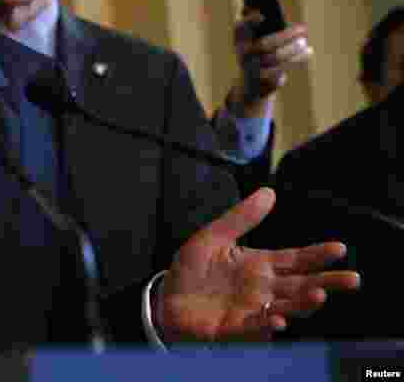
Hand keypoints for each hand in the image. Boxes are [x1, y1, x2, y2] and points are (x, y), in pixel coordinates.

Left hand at [156, 188, 359, 342]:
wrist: (167, 298)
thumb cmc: (193, 270)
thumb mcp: (214, 237)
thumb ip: (242, 218)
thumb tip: (269, 191)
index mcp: (260, 265)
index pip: (296, 259)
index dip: (317, 254)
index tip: (339, 248)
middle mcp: (263, 289)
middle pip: (302, 285)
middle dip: (327, 282)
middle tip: (352, 279)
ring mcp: (252, 310)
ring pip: (287, 308)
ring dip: (303, 304)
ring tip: (318, 295)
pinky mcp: (235, 328)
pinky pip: (255, 328)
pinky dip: (267, 324)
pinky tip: (277, 319)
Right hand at [228, 11, 312, 117]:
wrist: (251, 84)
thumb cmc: (257, 53)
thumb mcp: (257, 38)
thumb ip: (261, 24)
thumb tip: (266, 10)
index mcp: (239, 39)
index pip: (241, 28)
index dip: (249, 22)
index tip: (262, 16)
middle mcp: (242, 54)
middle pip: (264, 45)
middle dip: (286, 37)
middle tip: (303, 29)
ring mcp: (252, 69)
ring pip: (276, 57)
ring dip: (293, 48)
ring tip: (304, 42)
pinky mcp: (264, 80)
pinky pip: (284, 67)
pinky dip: (298, 58)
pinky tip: (308, 51)